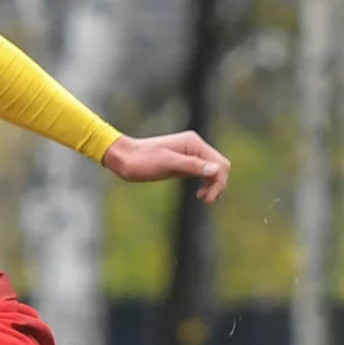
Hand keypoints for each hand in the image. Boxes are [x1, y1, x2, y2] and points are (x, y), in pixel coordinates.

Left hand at [102, 130, 230, 202]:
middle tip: (207, 201)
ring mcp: (190, 155)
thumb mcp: (166, 164)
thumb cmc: (141, 160)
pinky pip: (202, 173)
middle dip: (218, 184)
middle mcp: (195, 146)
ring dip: (213, 185)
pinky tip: (199, 194)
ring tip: (204, 199)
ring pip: (213, 171)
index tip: (208, 199)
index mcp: (193, 143)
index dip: (219, 182)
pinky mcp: (183, 163)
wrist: (123, 158)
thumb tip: (215, 170)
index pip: (220, 163)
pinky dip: (205, 184)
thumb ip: (192, 166)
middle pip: (220, 166)